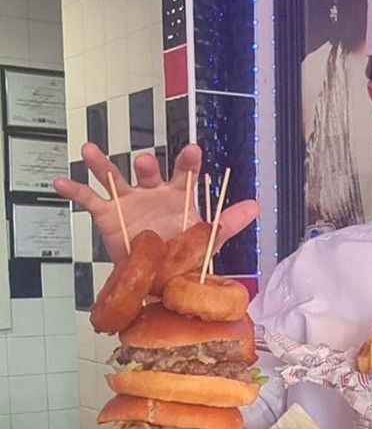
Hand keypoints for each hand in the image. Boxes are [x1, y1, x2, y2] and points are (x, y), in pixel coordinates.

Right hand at [53, 143, 258, 263]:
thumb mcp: (208, 239)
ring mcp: (128, 202)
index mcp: (177, 195)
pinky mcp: (108, 216)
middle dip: (148, 165)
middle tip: (146, 161)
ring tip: (89, 150)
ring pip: (114, 178)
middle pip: (148, 172)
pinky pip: (89, 200)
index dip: (188, 161)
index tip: (193, 150)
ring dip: (102, 163)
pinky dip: (74, 190)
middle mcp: (151, 192)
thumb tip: (257, 205)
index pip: (184, 173)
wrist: (159, 278)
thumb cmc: (182, 252)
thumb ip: (230, 222)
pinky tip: (59, 181)